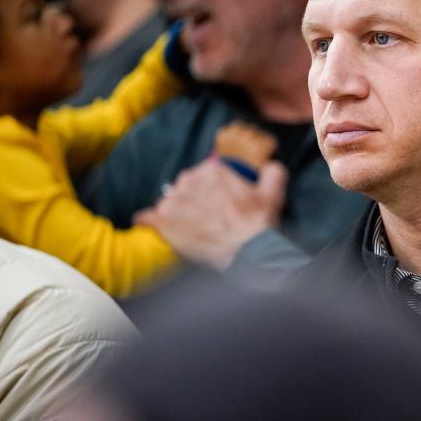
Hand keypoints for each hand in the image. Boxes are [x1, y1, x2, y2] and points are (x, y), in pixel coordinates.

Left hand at [134, 157, 287, 269]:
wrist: (245, 255)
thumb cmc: (257, 227)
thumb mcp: (273, 196)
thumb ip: (273, 173)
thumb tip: (269, 165)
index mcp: (215, 171)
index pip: (204, 172)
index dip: (211, 186)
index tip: (217, 199)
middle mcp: (191, 182)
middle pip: (185, 185)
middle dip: (192, 198)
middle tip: (205, 216)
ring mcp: (174, 202)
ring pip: (169, 200)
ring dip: (175, 211)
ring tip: (188, 226)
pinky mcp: (163, 223)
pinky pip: (147, 217)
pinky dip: (148, 221)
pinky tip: (152, 225)